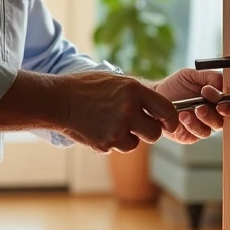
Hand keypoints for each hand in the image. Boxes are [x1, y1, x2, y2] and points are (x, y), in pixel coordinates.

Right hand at [52, 71, 181, 153]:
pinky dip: (113, 142)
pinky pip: (119, 147)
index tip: (168, 123)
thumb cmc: (86, 88)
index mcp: (134, 90)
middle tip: (138, 126)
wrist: (58, 100)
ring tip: (110, 123)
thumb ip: (138, 94)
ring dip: (129, 137)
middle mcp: (129, 110)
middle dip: (149, 132)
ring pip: (137, 143)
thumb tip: (159, 107)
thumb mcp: (116, 81)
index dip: (171, 119)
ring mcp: (117, 128)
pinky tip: (100, 129)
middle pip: (155, 133)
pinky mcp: (106, 143)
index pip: (167, 110)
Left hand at [152, 68, 229, 143]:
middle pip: (221, 122)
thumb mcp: (193, 75)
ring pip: (206, 131)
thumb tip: (223, 81)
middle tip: (201, 107)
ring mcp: (200, 128)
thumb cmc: (177, 85)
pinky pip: (192, 136)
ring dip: (197, 122)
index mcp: (217, 103)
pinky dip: (187, 127)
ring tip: (186, 113)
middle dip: (211, 115)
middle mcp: (212, 117)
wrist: (157, 94)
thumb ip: (210, 77)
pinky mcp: (188, 136)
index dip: (227, 105)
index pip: (229, 107)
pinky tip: (180, 118)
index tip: (219, 99)